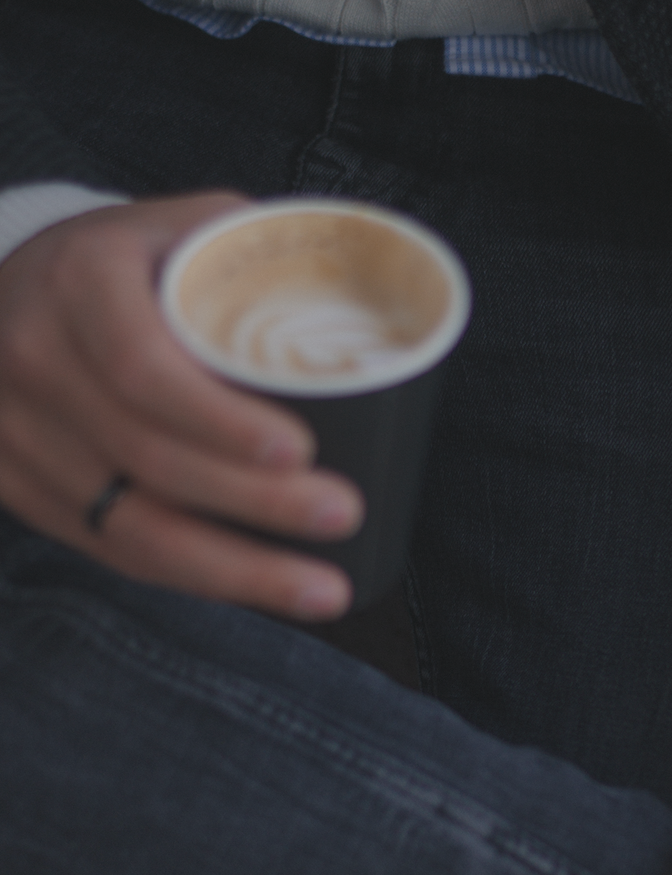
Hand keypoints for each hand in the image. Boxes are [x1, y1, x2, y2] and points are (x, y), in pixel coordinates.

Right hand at [0, 193, 363, 617]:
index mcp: (79, 281)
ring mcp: (18, 434)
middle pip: (147, 458)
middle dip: (257, 503)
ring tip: (322, 589)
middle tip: (343, 514)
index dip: (218, 419)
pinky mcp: (22, 490)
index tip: (299, 449)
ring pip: (130, 527)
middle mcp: (34, 358)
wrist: (14, 293)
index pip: (141, 366)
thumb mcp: (182, 228)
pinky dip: (197, 579)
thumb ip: (258, 255)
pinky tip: (259, 591)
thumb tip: (376, 296)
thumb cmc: (130, 264)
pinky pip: (113, 551)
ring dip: (237, 570)